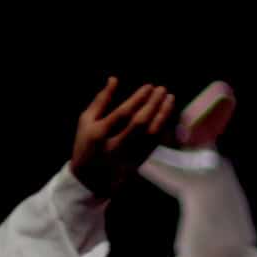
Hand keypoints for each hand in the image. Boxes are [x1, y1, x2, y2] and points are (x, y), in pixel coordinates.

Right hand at [70, 78, 175, 196]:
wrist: (90, 177)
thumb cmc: (88, 142)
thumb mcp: (86, 121)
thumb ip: (100, 100)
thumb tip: (114, 79)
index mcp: (98, 135)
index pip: (122, 114)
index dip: (138, 99)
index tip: (149, 87)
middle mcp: (114, 147)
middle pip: (139, 124)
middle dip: (153, 105)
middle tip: (162, 90)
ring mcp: (128, 156)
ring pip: (151, 134)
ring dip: (163, 115)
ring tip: (170, 99)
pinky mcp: (138, 161)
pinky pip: (155, 142)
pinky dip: (163, 126)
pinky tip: (167, 114)